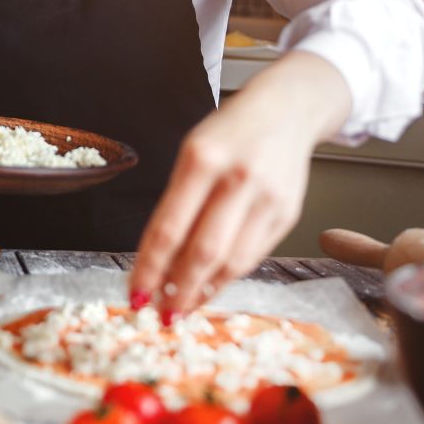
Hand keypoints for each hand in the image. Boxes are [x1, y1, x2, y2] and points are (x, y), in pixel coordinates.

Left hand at [128, 51, 350, 319]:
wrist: (287, 110)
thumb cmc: (230, 133)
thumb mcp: (193, 153)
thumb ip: (178, 201)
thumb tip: (157, 259)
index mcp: (202, 159)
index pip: (168, 228)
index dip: (150, 268)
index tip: (135, 294)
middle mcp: (236, 179)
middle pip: (202, 252)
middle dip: (176, 290)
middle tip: (158, 312)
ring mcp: (266, 198)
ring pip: (231, 262)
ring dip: (202, 292)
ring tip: (181, 308)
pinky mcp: (287, 214)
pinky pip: (253, 257)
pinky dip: (227, 278)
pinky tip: (209, 288)